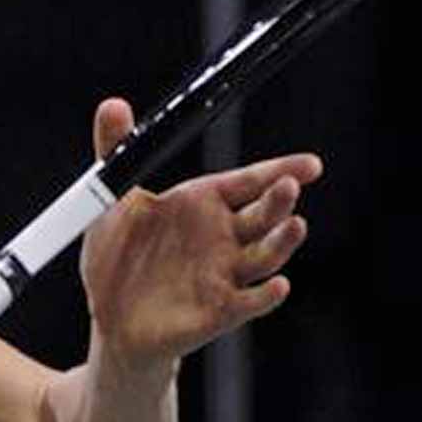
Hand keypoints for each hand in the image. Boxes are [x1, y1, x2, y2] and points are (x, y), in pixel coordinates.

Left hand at [80, 98, 322, 376]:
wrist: (110, 318)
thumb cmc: (118, 257)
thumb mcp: (111, 202)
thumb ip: (116, 151)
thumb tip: (112, 103)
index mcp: (202, 204)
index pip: (250, 181)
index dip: (281, 170)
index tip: (312, 164)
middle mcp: (222, 237)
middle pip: (264, 216)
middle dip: (280, 202)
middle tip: (288, 187)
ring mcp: (224, 275)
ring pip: (265, 256)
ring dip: (282, 243)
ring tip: (296, 226)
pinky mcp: (219, 311)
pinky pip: (249, 302)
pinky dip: (265, 294)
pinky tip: (277, 284)